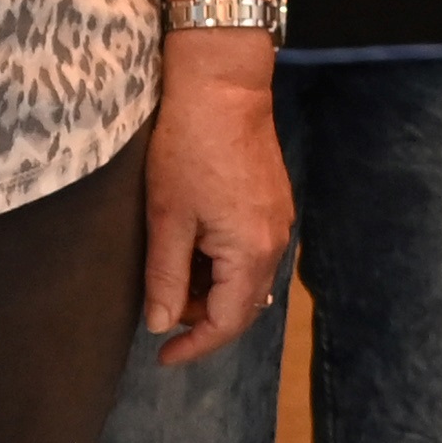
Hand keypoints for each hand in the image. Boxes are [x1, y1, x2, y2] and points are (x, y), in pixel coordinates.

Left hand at [143, 65, 295, 365]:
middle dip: (203, 318)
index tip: (162, 356)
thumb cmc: (188, 148)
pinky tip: (193, 248)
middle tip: (162, 308)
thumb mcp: (167, 217)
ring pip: (247, 279)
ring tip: (172, 276)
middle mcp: (275, 243)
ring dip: (212, 290)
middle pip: (244, 306)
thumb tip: (162, 325)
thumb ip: (166, 276)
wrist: (223, 86)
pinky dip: (222, 265)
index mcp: (251, 252)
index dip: (194, 345)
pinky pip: (252, 253)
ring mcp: (279, 221)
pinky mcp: (274, 203)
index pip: (228, 323)